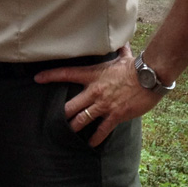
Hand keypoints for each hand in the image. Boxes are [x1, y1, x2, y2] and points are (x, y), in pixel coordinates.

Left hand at [33, 44, 161, 147]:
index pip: (66, 74)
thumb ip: (120, 51)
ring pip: (82, 119)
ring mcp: (103, 105)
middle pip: (70, 105)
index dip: (50, 76)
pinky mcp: (115, 115)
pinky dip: (96, 138)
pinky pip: (102, 130)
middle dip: (62, 114)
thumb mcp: (124, 57)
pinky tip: (91, 144)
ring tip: (67, 133)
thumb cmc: (136, 66)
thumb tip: (123, 42)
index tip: (37, 78)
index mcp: (92, 75)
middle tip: (54, 120)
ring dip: (74, 127)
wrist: (150, 77)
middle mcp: (94, 91)